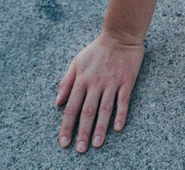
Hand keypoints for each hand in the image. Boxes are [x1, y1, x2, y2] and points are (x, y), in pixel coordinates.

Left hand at [56, 31, 144, 152]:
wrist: (121, 35)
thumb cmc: (97, 49)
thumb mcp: (76, 62)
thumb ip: (66, 82)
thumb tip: (57, 102)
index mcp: (82, 80)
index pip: (71, 107)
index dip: (66, 126)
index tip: (64, 142)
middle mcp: (95, 83)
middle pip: (87, 112)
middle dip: (82, 132)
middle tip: (80, 150)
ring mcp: (112, 83)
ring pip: (104, 109)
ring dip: (100, 128)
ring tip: (96, 144)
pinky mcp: (127, 81)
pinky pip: (123, 101)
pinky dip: (121, 114)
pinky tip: (118, 128)